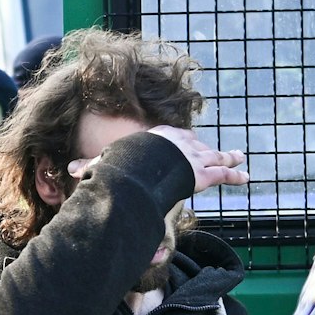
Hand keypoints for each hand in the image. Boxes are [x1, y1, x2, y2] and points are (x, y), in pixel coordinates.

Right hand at [67, 126, 249, 193]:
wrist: (143, 164)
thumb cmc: (124, 163)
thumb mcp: (107, 164)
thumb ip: (92, 167)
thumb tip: (68, 170)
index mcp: (158, 138)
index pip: (172, 138)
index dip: (180, 142)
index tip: (185, 142)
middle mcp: (179, 143)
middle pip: (196, 144)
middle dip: (207, 147)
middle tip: (218, 148)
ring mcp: (194, 156)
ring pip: (215, 156)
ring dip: (228, 157)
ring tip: (239, 156)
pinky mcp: (203, 172)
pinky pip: (223, 173)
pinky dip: (235, 175)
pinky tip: (246, 176)